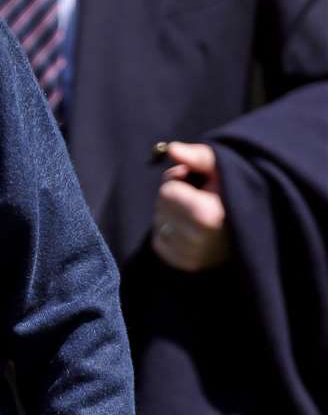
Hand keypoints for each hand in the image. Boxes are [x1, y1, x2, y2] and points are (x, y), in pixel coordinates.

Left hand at [152, 142, 229, 271]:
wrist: (255, 223)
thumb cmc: (235, 189)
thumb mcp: (222, 166)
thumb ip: (197, 155)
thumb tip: (171, 149)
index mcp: (207, 215)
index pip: (167, 190)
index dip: (180, 181)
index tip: (201, 184)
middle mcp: (197, 240)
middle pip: (160, 207)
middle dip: (174, 198)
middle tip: (199, 199)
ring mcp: (192, 256)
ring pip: (158, 225)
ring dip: (171, 217)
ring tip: (198, 215)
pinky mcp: (187, 265)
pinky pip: (159, 244)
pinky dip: (170, 235)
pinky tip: (192, 230)